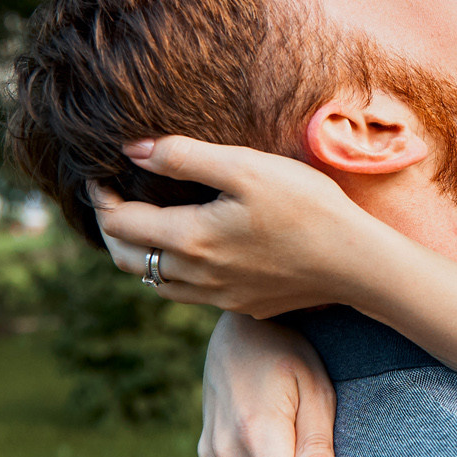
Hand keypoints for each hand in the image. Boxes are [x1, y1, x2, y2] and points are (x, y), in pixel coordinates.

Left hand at [92, 136, 378, 318]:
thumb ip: (183, 156)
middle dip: (111, 229)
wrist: (356, 263)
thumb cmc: (306, 206)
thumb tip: (132, 150)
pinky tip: (194, 251)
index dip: (101, 197)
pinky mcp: (242, 305)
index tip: (100, 174)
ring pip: (156, 282)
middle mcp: (195, 276)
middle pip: (126, 260)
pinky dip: (175, 271)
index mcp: (189, 240)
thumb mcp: (245, 167)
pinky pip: (191, 294)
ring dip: (140, 255)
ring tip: (146, 226)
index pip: (119, 223)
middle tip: (112, 201)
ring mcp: (218, 297)